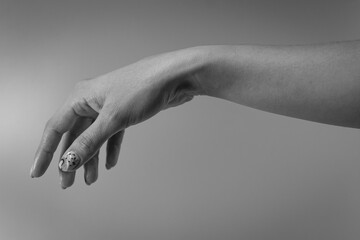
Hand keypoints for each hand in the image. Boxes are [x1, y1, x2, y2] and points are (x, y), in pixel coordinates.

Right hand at [30, 48, 202, 187]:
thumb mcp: (113, 118)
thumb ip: (89, 141)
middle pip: (74, 135)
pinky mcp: (123, 112)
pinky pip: (111, 134)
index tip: (37, 174)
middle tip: (68, 183)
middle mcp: (90, 101)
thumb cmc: (143, 88)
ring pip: (93, 137)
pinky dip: (110, 148)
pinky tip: (111, 163)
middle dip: (70, 160)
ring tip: (91, 179)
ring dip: (91, 158)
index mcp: (80, 97)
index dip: (45, 152)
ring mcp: (107, 106)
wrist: (174, 77)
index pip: (55, 128)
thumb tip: (67, 162)